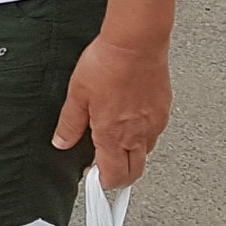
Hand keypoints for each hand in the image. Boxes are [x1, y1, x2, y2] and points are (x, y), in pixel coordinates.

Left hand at [52, 33, 171, 189]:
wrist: (136, 44)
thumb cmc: (107, 64)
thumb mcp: (77, 94)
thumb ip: (70, 123)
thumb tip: (62, 141)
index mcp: (113, 135)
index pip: (113, 176)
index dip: (102, 181)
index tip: (92, 176)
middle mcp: (138, 135)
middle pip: (135, 173)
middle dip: (120, 176)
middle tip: (105, 166)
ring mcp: (154, 124)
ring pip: (146, 153)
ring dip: (131, 154)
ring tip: (114, 138)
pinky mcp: (164, 111)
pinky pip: (154, 133)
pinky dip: (142, 135)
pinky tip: (130, 119)